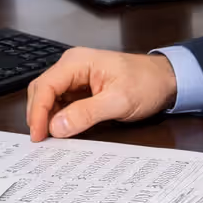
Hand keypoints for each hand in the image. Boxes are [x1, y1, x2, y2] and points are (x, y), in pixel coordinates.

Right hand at [25, 47, 178, 140]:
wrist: (165, 79)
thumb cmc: (146, 83)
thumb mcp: (119, 101)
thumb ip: (86, 113)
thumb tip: (56, 126)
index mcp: (77, 62)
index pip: (45, 86)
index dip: (37, 113)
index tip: (39, 136)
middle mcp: (72, 66)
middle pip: (42, 90)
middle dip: (38, 115)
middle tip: (41, 141)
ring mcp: (76, 76)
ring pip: (49, 97)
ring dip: (47, 118)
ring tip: (50, 139)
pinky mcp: (81, 88)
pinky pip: (62, 102)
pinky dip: (58, 117)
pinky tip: (62, 131)